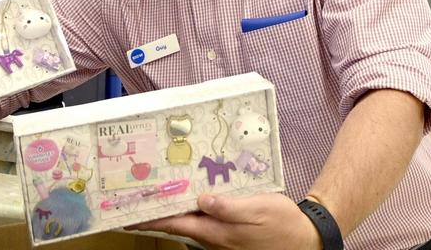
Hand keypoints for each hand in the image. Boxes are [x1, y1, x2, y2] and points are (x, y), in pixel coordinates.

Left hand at [133, 193, 320, 249]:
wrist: (304, 238)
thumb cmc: (282, 223)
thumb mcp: (258, 209)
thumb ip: (229, 207)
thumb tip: (202, 200)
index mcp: (217, 231)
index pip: (175, 225)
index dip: (150, 219)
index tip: (127, 215)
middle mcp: (214, 237)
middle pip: (178, 224)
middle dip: (157, 212)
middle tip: (138, 196)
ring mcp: (221, 238)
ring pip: (190, 222)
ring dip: (174, 210)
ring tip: (157, 192)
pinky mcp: (229, 234)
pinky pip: (204, 221)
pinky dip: (192, 209)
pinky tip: (190, 195)